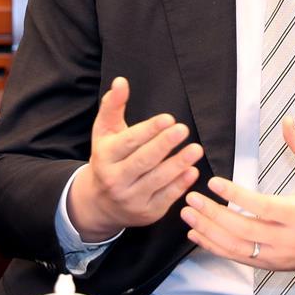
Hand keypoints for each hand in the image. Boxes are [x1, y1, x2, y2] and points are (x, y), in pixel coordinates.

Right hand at [68, 77, 203, 241]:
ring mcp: (131, 199)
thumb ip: (113, 106)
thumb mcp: (105, 132)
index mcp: (105, 157)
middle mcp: (116, 179)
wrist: (99, 203)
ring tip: (196, 149)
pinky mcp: (147, 213)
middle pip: (143, 161)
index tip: (168, 119)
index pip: (129, 142)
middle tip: (183, 129)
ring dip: (178, 164)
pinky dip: (180, 185)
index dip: (149, 131)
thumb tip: (121, 81)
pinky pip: (166, 198)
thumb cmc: (107, 159)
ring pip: (157, 180)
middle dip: (164, 145)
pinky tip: (193, 171)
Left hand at [180, 117, 294, 278]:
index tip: (213, 181)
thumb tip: (286, 121)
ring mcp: (280, 257)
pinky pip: (240, 259)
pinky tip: (199, 234)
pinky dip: (217, 248)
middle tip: (191, 198)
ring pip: (236, 249)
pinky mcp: (275, 265)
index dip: (235, 195)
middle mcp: (288, 241)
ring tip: (188, 213)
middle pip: (242, 232)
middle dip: (212, 215)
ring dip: (209, 232)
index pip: (261, 208)